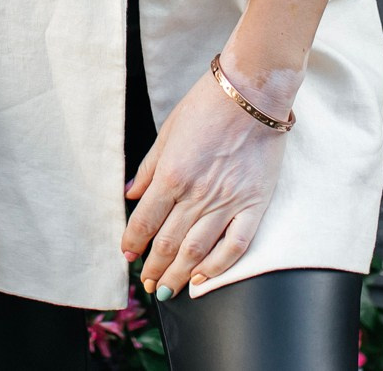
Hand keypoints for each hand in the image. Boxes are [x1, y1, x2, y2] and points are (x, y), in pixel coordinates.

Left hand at [120, 59, 291, 298]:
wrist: (252, 92)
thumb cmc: (207, 104)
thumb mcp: (168, 130)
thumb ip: (148, 168)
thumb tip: (130, 195)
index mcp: (172, 174)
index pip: (144, 221)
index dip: (133, 243)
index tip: (128, 256)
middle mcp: (196, 194)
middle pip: (167, 242)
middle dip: (153, 268)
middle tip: (147, 284)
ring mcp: (227, 202)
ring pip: (196, 251)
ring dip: (177, 275)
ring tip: (166, 291)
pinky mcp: (254, 204)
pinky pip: (235, 245)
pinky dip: (217, 268)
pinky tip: (203, 280)